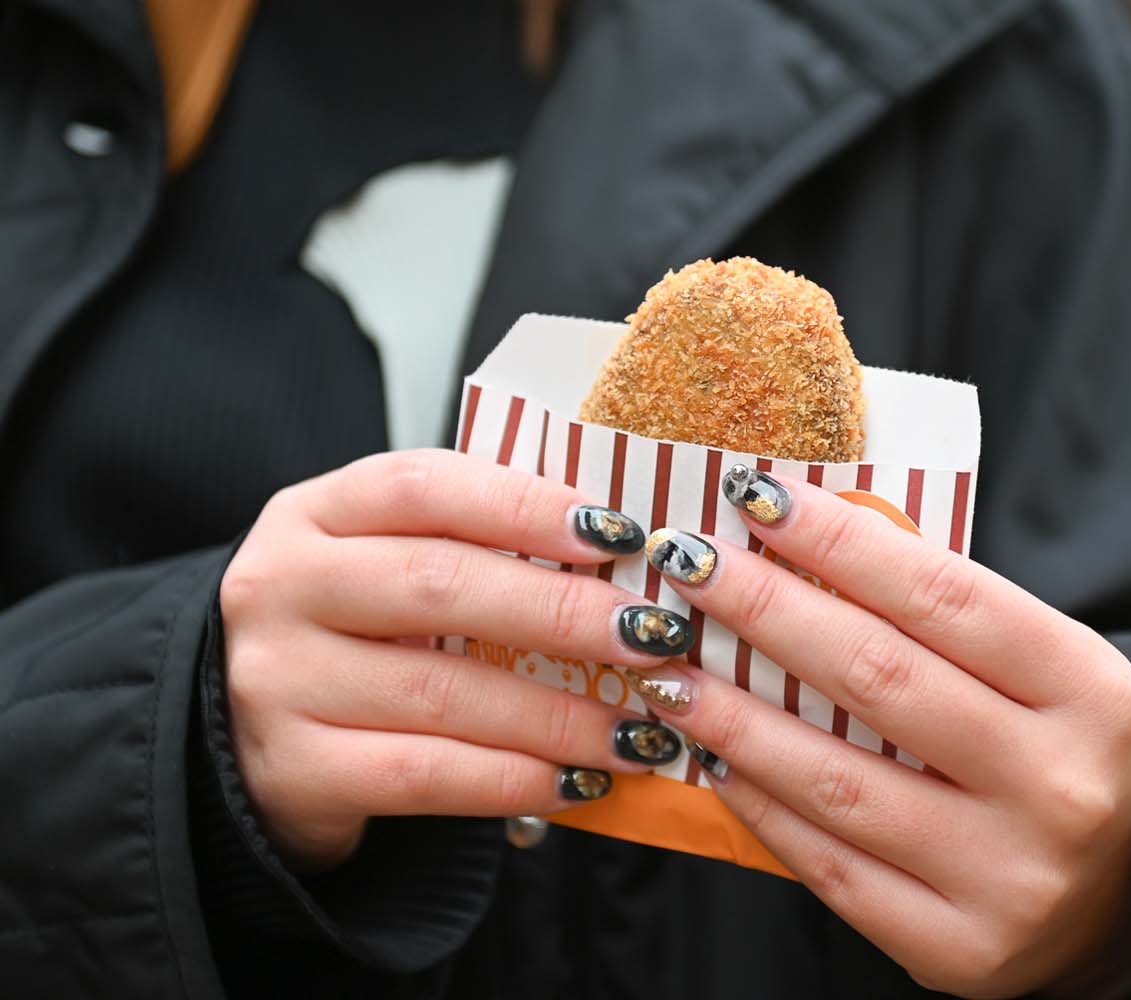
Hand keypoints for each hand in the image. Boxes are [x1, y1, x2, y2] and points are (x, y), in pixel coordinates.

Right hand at [220, 449, 690, 870]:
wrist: (237, 732)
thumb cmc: (352, 631)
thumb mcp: (386, 561)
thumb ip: (476, 542)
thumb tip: (622, 550)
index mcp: (316, 511)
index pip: (427, 486)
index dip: (529, 506)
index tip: (622, 534)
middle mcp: (282, 586)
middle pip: (439, 585)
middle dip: (562, 612)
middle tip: (653, 635)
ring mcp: (278, 681)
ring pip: (443, 691)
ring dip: (559, 714)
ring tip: (641, 729)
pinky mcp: (294, 771)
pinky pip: (425, 774)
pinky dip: (514, 780)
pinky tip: (580, 781)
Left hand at [627, 469, 1130, 998]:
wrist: (1111, 901)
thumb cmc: (1052, 750)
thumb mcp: (1040, 668)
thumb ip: (943, 613)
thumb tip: (801, 538)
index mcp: (1091, 692)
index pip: (946, 596)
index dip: (842, 542)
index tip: (757, 498)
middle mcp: (1059, 787)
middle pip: (880, 678)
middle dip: (766, 608)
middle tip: (687, 563)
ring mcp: (1007, 878)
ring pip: (838, 780)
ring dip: (734, 714)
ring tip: (667, 667)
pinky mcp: (955, 949)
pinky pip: (828, 865)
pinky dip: (758, 803)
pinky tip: (712, 755)